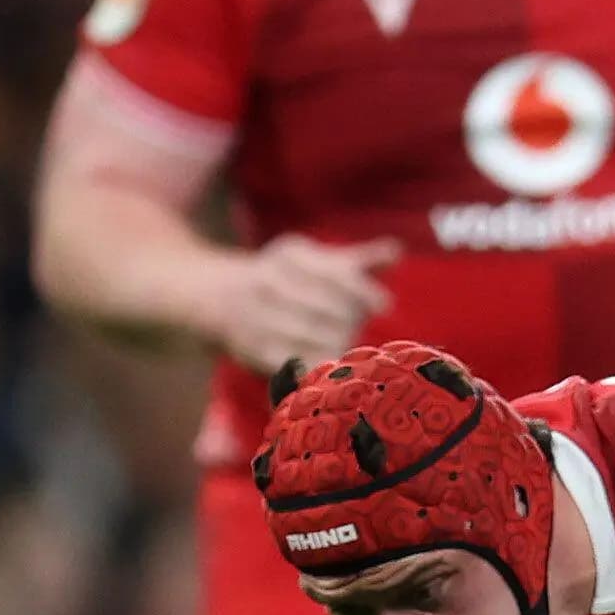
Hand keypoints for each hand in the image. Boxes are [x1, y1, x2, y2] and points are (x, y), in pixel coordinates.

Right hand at [209, 234, 398, 375]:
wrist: (217, 297)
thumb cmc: (283, 277)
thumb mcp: (315, 260)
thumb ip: (356, 260)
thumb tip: (397, 251)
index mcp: (291, 256)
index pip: (338, 274)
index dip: (365, 292)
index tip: (383, 305)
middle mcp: (271, 281)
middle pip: (333, 309)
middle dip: (352, 320)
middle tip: (355, 327)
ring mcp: (260, 317)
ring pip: (319, 337)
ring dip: (341, 343)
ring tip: (344, 343)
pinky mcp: (253, 349)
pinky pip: (297, 360)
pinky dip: (319, 363)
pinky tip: (330, 361)